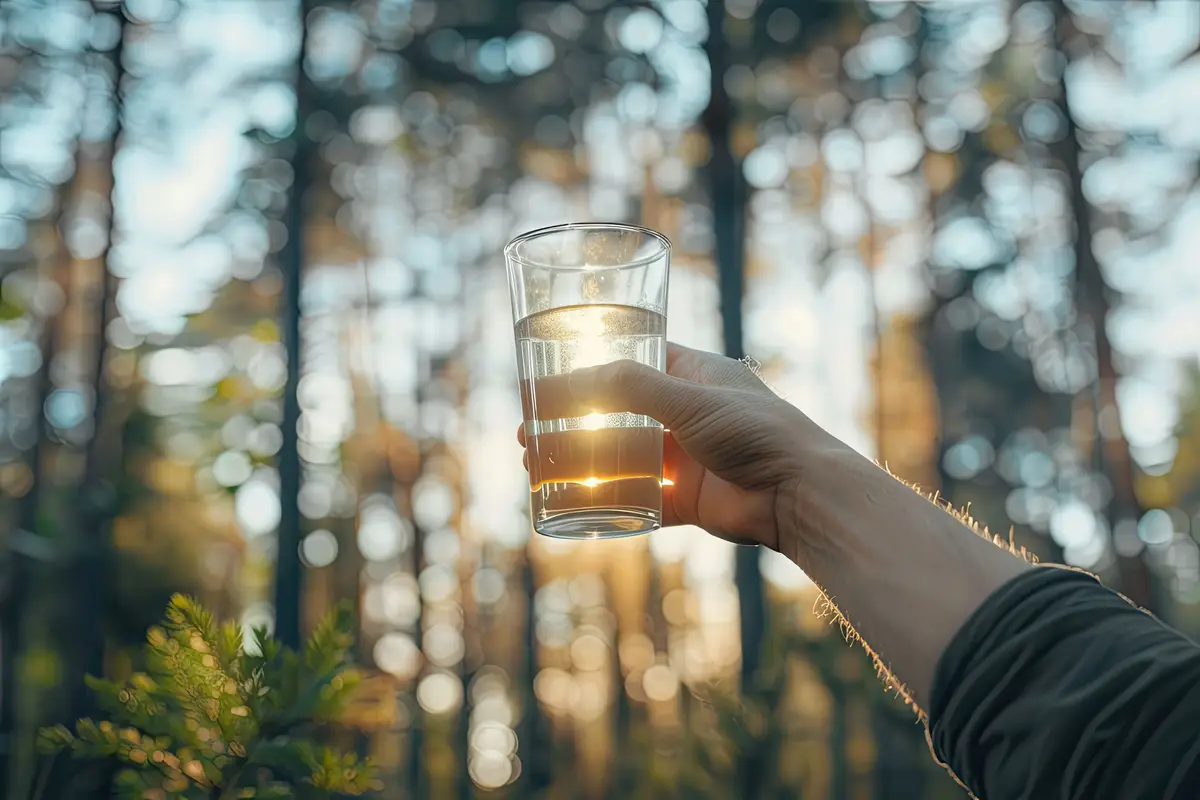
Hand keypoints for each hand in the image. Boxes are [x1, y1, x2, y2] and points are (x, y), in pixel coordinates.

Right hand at [517, 342, 838, 548]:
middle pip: (615, 414)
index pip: (632, 360)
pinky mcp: (686, 500)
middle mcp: (686, 414)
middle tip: (528, 433)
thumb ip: (631, 386)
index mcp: (692, 375)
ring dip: (578, 463)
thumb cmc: (754, 431)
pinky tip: (569, 505)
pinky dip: (604, 503)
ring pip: (619, 458)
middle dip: (571, 423)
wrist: (797, 493)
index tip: (546, 378)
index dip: (588, 368)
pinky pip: (635, 500)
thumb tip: (574, 378)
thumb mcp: (687, 398)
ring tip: (535, 468)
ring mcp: (685, 458)